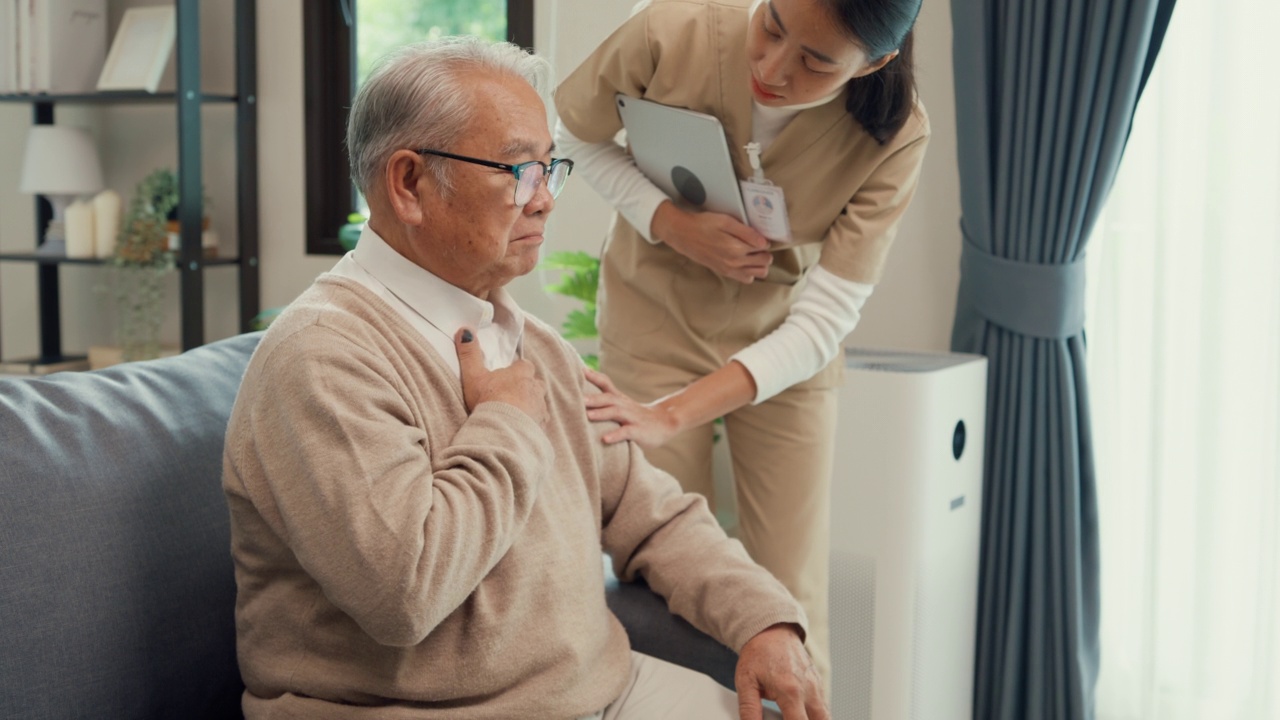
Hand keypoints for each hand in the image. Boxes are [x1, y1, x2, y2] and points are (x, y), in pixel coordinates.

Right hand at [454, 327, 547, 423]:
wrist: (503, 430)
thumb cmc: (489, 400)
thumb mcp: (474, 375)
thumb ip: (469, 354)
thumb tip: (465, 330)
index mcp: (522, 373)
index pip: (525, 365)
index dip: (517, 370)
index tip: (507, 377)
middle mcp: (536, 388)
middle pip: (536, 384)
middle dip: (527, 388)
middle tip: (511, 397)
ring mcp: (541, 408)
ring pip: (539, 404)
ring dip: (530, 407)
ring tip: (515, 415)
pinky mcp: (542, 427)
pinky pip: (539, 423)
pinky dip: (532, 425)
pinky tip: (520, 430)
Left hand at [583, 367, 679, 448]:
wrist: (665, 422)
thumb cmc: (636, 415)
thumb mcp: (622, 404)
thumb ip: (605, 400)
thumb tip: (581, 396)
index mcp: (619, 399)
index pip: (606, 383)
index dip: (595, 376)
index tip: (580, 370)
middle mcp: (625, 405)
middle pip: (609, 398)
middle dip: (593, 398)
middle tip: (578, 399)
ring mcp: (632, 418)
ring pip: (616, 412)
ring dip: (602, 413)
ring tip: (588, 416)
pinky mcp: (638, 431)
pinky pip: (626, 432)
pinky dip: (615, 435)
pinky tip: (605, 439)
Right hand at [651, 201, 772, 283]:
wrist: (682, 234)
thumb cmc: (703, 224)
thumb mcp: (725, 221)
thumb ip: (746, 232)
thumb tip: (764, 242)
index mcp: (736, 248)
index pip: (764, 247)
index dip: (764, 239)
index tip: (759, 234)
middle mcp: (734, 262)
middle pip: (765, 262)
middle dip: (765, 252)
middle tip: (756, 242)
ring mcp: (730, 269)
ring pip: (759, 273)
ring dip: (760, 263)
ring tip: (753, 252)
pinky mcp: (724, 272)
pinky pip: (746, 278)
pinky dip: (750, 271)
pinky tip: (744, 260)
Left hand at [735, 624, 828, 719]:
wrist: (771, 630)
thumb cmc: (758, 654)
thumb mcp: (746, 681)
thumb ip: (749, 709)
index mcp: (790, 690)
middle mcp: (808, 689)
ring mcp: (816, 686)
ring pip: (825, 716)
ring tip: (795, 717)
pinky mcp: (818, 684)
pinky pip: (822, 706)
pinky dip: (816, 716)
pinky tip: (800, 715)